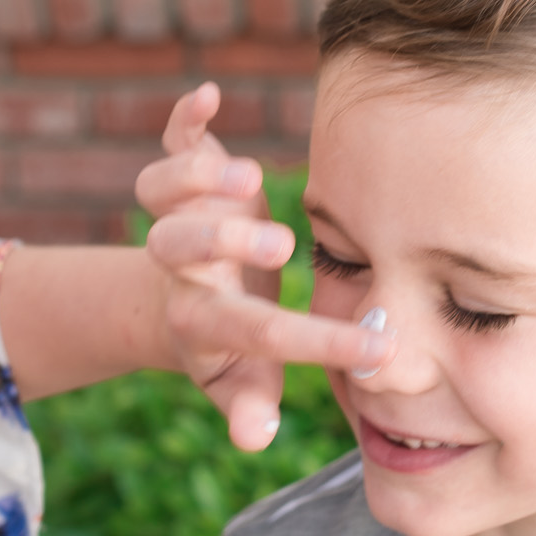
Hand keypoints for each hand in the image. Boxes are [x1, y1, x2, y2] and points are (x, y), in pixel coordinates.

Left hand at [137, 84, 394, 450]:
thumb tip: (255, 439)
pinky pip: (169, 144)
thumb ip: (247, 407)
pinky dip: (184, 121)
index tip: (376, 348)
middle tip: (279, 246)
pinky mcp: (181, 176)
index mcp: (202, 320)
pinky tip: (207, 96)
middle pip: (176, 249)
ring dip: (195, 179)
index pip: (254, 331)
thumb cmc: (229, 344)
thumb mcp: (240, 382)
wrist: (178, 304)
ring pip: (160, 192)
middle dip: (221, 241)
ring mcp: (176, 215)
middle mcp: (181, 267)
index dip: (316, 345)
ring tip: (249, 178)